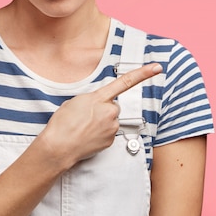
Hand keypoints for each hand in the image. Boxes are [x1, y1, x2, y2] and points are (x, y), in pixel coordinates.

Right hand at [38, 63, 162, 170]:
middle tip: (87, 117)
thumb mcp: (75, 102)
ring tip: (85, 128)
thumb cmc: (62, 124)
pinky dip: (101, 134)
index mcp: (99, 98)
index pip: (125, 82)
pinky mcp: (111, 140)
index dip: (143, 73)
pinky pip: (109, 132)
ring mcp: (112, 126)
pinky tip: (88, 136)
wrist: (59, 147)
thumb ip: (91, 100)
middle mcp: (110, 111)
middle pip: (114, 106)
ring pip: (112, 120)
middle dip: (104, 110)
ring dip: (102, 122)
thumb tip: (97, 105)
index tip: (157, 68)